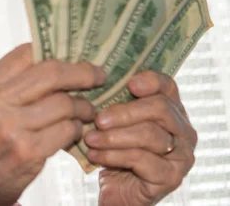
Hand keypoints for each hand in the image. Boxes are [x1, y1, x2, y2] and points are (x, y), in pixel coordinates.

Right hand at [0, 44, 105, 205]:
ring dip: (83, 107)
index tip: (76, 56)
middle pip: (50, 73)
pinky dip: (77, 129)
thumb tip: (58, 59)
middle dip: (82, 72)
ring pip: (65, 103)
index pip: (26, 53)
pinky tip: (74, 131)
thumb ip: (11, 84)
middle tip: (98, 76)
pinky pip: (67, 130)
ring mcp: (10, 129)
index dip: (56, 50)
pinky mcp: (28, 153)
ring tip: (85, 111)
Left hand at [84, 71, 196, 205]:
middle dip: (124, 112)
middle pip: (159, 108)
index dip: (150, 81)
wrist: (117, 191)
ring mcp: (182, 155)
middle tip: (98, 119)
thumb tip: (94, 82)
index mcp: (171, 110)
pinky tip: (95, 155)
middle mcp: (183, 130)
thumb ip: (113, 103)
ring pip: (150, 134)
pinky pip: (141, 159)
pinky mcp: (171, 177)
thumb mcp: (114, 123)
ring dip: (114, 136)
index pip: (167, 86)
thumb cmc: (116, 150)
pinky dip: (113, 155)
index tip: (129, 84)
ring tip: (90, 139)